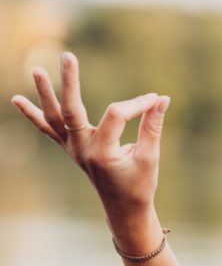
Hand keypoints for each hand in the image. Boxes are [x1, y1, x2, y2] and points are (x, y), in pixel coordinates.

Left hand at [10, 51, 170, 214]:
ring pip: (53, 117)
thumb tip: (162, 99)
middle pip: (71, 110)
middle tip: (68, 56)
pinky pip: (48, 129)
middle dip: (69, 81)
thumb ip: (153, 126)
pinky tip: (15, 100)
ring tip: (35, 69)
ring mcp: (72, 150)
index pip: (116, 115)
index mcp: (101, 153)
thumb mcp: (149, 157)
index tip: (156, 101)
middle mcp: (81, 150)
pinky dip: (32, 115)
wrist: (123, 209)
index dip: (137, 104)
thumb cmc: (139, 185)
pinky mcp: (71, 149)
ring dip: (42, 94)